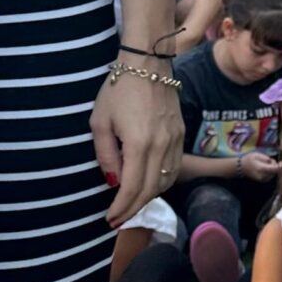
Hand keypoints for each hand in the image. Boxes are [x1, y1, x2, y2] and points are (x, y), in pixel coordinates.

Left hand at [92, 71, 184, 229]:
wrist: (149, 62)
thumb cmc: (119, 89)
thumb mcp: (100, 122)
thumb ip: (105, 155)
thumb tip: (113, 181)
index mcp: (140, 143)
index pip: (133, 188)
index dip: (121, 208)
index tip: (110, 219)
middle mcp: (162, 146)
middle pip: (151, 190)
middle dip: (134, 208)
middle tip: (119, 219)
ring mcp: (175, 140)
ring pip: (166, 181)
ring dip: (149, 197)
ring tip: (132, 205)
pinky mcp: (181, 134)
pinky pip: (174, 168)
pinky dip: (162, 182)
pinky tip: (149, 185)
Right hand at [238, 150, 280, 183]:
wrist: (241, 167)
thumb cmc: (249, 159)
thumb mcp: (258, 155)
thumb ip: (268, 159)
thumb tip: (276, 163)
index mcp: (262, 169)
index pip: (276, 170)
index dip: (281, 166)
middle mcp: (263, 176)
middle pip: (276, 172)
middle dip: (276, 166)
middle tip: (270, 161)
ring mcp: (263, 180)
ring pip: (274, 174)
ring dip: (273, 169)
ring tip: (266, 164)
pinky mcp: (263, 181)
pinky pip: (271, 176)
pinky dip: (271, 172)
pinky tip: (266, 168)